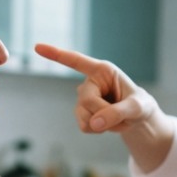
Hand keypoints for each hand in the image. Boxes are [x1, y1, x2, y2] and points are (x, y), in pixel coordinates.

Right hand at [34, 43, 158, 133]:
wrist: (137, 118)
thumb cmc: (140, 105)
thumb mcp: (137, 108)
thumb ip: (118, 113)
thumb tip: (94, 124)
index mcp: (103, 71)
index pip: (76, 61)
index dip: (56, 54)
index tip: (36, 47)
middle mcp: (90, 82)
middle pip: (86, 101)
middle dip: (104, 113)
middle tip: (122, 116)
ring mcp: (84, 98)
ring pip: (84, 117)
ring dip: (103, 124)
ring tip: (116, 119)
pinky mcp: (82, 113)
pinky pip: (85, 127)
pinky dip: (98, 130)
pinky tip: (107, 124)